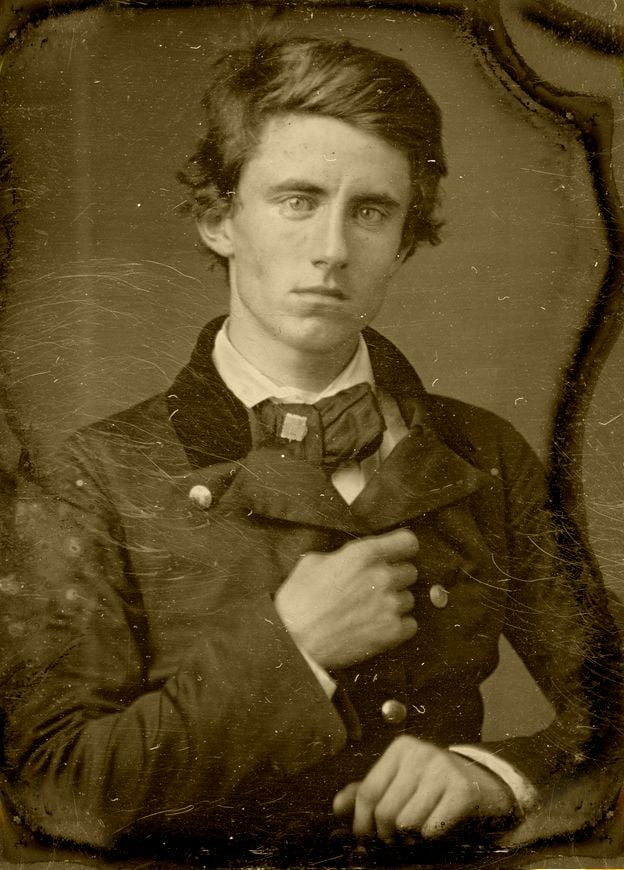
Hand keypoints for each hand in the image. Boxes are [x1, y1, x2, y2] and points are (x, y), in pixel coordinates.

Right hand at [274, 528, 418, 669]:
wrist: (294, 641)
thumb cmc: (298, 601)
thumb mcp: (313, 562)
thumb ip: (343, 556)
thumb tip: (354, 559)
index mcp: (363, 554)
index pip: (407, 542)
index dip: (402, 548)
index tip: (397, 554)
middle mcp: (382, 576)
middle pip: (410, 571)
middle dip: (395, 577)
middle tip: (375, 587)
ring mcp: (389, 605)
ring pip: (408, 598)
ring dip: (394, 603)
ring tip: (371, 610)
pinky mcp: (392, 632)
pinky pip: (410, 624)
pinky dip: (398, 625)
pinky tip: (377, 625)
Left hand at [333, 736, 514, 840]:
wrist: (482, 784)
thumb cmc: (432, 786)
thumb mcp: (399, 782)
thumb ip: (366, 792)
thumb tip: (337, 807)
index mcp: (400, 749)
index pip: (367, 792)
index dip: (362, 823)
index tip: (367, 836)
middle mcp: (420, 753)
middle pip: (385, 811)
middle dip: (387, 834)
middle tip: (396, 837)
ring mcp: (443, 769)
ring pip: (407, 824)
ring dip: (409, 838)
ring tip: (416, 830)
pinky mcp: (463, 790)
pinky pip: (432, 829)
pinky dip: (431, 836)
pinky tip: (436, 826)